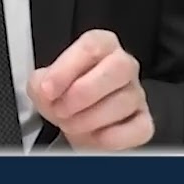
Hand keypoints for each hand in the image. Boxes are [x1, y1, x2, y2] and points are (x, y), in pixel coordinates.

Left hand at [27, 29, 153, 150]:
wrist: (74, 126)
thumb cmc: (64, 99)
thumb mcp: (44, 85)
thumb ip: (41, 81)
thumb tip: (45, 88)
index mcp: (101, 46)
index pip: (92, 46)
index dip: (67, 68)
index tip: (48, 89)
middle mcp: (123, 66)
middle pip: (119, 66)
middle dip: (84, 92)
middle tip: (62, 109)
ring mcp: (136, 94)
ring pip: (124, 101)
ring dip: (90, 118)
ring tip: (70, 124)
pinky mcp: (143, 123)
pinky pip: (137, 129)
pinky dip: (111, 138)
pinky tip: (93, 136)